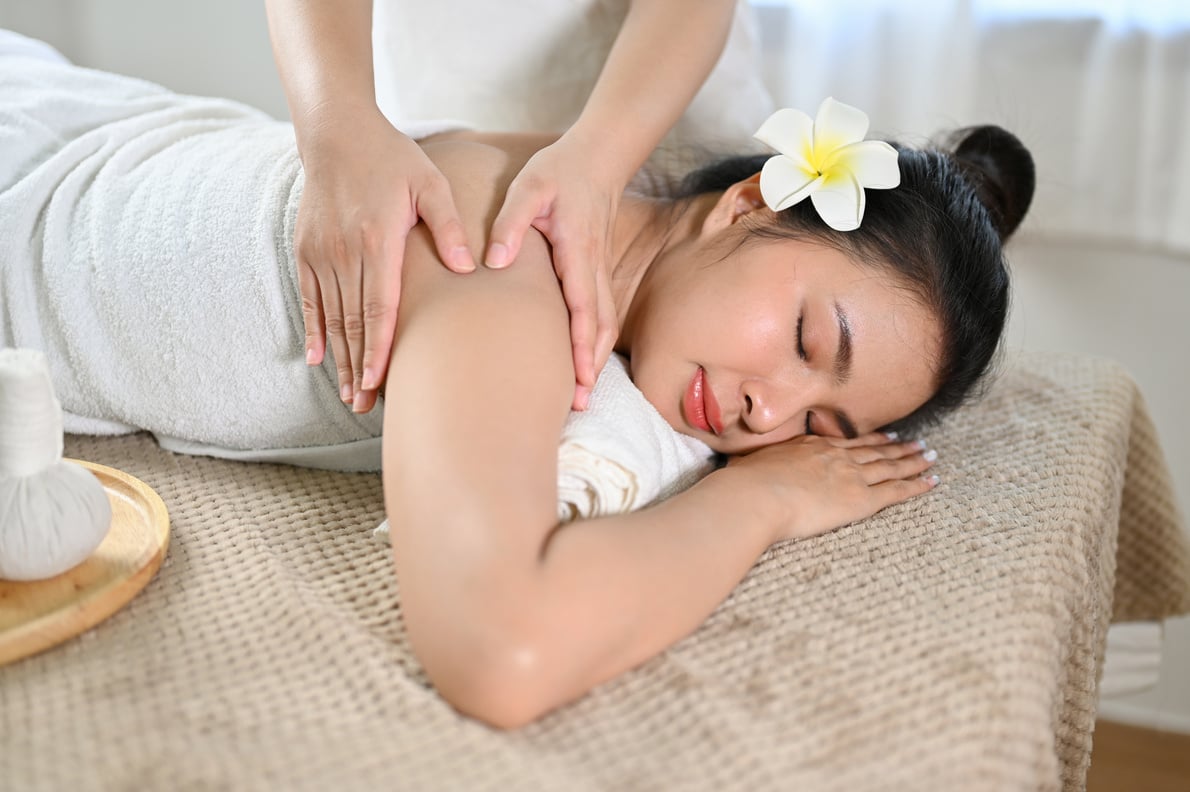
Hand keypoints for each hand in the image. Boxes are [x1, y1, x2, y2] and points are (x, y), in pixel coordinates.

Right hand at [295, 108, 474, 412]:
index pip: (379, 306)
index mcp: (379, 240)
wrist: (336, 133)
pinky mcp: (305, 249)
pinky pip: (309, 298)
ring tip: (350, 394)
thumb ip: (449, 224)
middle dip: (360, 367)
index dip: (379, 347)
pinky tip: (317, 358)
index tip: (380, 381)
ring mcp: (321, 252)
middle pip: (354, 322)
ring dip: (340, 358)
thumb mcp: (430, 182)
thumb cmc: (393, 158)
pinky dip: (314, 329)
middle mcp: (345, 251)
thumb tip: (469, 267)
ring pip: (331, 317)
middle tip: (366, 405)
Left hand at [485, 135, 620, 410]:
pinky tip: (583, 362)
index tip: (579, 377)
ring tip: (581, 394)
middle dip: (592, 366)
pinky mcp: (595, 271)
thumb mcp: (529, 187)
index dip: (582, 345)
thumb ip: (511, 223)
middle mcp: (593, 268)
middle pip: (600, 326)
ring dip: (595, 359)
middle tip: (579, 403)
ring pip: (604, 323)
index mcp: (577, 251)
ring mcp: (598, 271)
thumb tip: (494, 261)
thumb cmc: (560, 171)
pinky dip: (595, 342)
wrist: (598, 157)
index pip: (583, 307)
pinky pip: (600, 313)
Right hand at [726, 433, 938, 542]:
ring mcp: (850, 475)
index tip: (884, 439)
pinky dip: (917, 485)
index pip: (846, 444)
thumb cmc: (743, 486)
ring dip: (913, 461)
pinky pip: (897, 490)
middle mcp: (834, 456)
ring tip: (930, 457)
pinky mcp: (861, 498)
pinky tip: (933, 481)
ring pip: (891, 466)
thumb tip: (739, 471)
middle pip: (874, 451)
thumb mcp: (746, 467)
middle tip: (917, 443)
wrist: (755, 497)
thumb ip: (753, 467)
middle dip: (897, 448)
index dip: (868, 441)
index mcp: (809, 447)